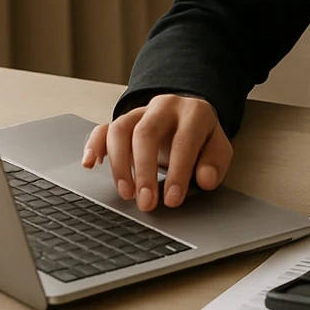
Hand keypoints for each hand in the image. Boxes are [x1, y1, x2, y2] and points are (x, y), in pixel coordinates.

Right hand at [81, 94, 232, 212]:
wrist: (189, 116)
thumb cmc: (202, 137)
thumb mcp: (218, 148)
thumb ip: (214, 163)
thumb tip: (205, 179)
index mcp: (194, 112)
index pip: (183, 140)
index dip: (177, 172)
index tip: (172, 200)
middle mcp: (164, 107)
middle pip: (145, 133)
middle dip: (144, 171)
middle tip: (145, 203)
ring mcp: (140, 112)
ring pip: (120, 130)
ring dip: (119, 164)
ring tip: (126, 193)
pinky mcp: (123, 121)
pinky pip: (103, 129)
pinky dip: (94, 146)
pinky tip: (91, 164)